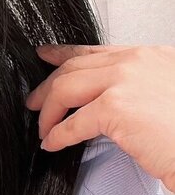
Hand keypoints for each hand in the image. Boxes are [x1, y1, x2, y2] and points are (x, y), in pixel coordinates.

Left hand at [24, 43, 174, 193]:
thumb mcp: (167, 92)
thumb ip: (139, 86)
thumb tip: (109, 101)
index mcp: (148, 56)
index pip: (96, 50)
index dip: (65, 53)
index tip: (46, 55)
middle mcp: (135, 62)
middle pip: (74, 68)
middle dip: (47, 86)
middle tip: (33, 101)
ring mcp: (124, 82)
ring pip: (65, 89)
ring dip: (48, 111)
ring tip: (43, 129)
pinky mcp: (115, 108)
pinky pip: (72, 122)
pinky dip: (57, 135)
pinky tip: (52, 144)